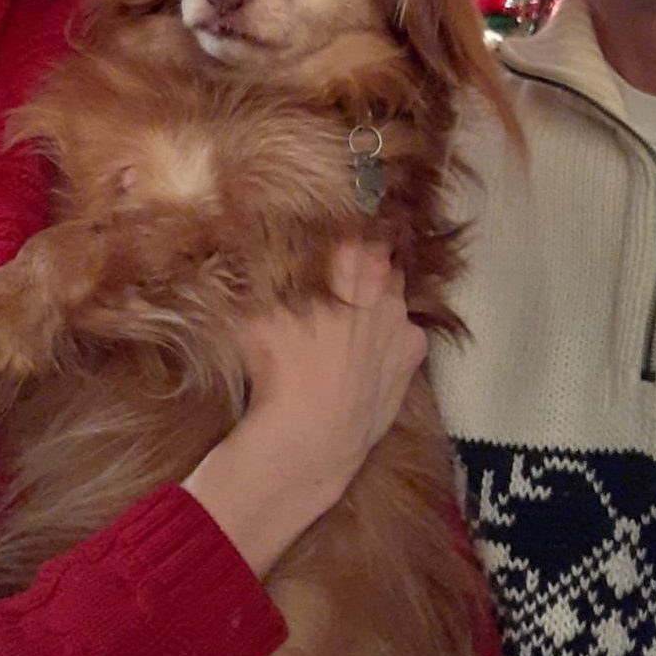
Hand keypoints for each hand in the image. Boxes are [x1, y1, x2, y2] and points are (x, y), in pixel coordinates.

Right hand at [181, 241, 427, 575]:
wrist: (310, 433)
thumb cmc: (275, 366)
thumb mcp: (250, 310)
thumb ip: (257, 273)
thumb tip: (242, 245)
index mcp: (347, 259)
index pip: (356, 221)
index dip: (342, 226)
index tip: (328, 233)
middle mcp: (382, 281)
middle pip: (376, 255)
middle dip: (359, 262)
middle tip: (334, 276)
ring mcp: (403, 317)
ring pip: (392, 293)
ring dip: (375, 298)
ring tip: (346, 318)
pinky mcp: (414, 353)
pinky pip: (403, 332)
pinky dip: (389, 336)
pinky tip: (364, 353)